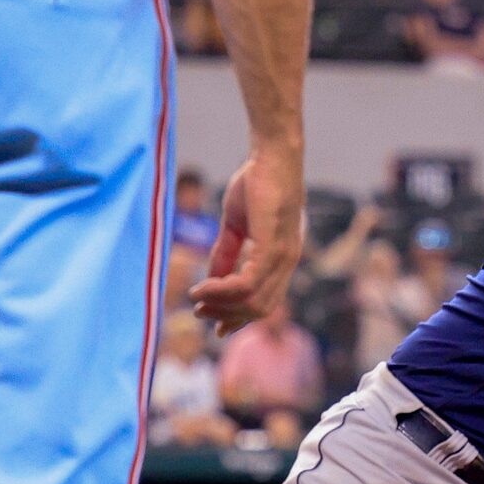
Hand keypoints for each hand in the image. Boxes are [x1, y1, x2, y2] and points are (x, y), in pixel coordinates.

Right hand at [190, 147, 306, 330]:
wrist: (271, 156)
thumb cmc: (256, 184)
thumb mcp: (236, 226)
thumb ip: (226, 253)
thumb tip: (211, 279)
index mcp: (281, 260)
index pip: (265, 302)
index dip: (240, 318)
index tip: (216, 327)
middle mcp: (286, 263)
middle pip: (259, 309)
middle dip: (227, 315)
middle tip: (199, 311)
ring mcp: (282, 257)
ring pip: (253, 301)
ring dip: (221, 305)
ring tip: (196, 299)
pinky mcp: (272, 247)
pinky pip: (247, 284)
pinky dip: (222, 290)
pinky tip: (202, 287)